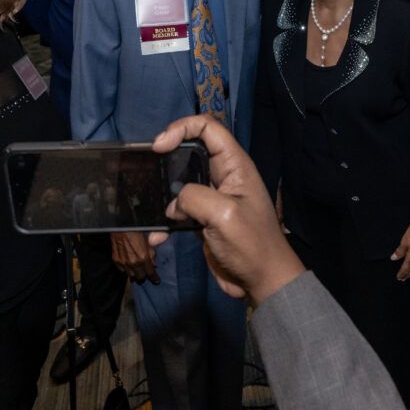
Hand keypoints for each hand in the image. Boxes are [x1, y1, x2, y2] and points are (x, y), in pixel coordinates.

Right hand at [110, 231, 158, 283]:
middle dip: (144, 276)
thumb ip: (152, 254)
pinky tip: (128, 265)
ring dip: (135, 274)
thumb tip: (154, 263)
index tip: (156, 280)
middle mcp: (133, 262)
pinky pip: (122, 270)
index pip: (150, 273)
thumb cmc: (136, 230)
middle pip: (140, 277)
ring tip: (137, 271)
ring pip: (131, 275)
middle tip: (146, 273)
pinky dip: (126, 269)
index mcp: (143, 257)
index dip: (154, 278)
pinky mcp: (116, 260)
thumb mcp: (148, 241)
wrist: (121, 226)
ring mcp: (124, 262)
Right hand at [148, 115, 304, 304]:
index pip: (207, 127)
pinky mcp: (203, 219)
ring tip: (147, 205)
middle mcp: (223, 176)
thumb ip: (194, 197)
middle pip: (190, 150)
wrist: (262, 282)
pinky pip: (178, 211)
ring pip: (180, 182)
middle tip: (148, 169)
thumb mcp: (223, 215)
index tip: (159, 146)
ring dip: (162, 194)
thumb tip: (174, 204)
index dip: (181, 128)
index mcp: (235, 165)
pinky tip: (157, 238)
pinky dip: (165, 223)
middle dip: (167, 158)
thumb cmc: (251, 245)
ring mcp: (212, 198)